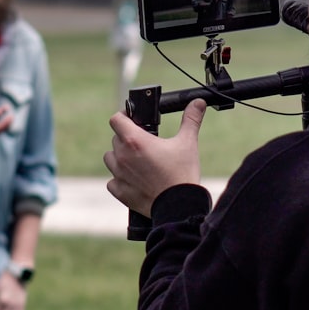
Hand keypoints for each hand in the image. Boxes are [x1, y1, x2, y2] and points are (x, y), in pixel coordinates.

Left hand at [103, 98, 206, 216]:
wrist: (179, 206)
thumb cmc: (182, 173)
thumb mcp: (188, 143)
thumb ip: (191, 120)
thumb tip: (198, 103)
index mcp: (135, 140)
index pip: (116, 119)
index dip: (124, 117)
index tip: (133, 120)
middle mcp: (122, 156)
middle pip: (116, 138)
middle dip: (127, 138)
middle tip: (145, 144)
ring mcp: (118, 174)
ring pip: (110, 158)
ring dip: (120, 157)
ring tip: (138, 162)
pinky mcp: (119, 191)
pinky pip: (112, 181)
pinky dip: (120, 179)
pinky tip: (135, 180)